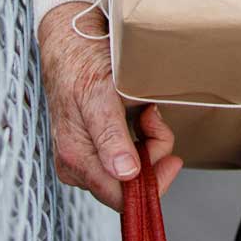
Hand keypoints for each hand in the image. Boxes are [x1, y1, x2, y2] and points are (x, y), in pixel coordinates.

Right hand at [37, 0, 182, 211]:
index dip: (152, 181)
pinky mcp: (92, 145)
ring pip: (132, 168)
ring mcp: (84, 155)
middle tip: (153, 119)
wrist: (68, 42)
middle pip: (129, 183)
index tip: (172, 157)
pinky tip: (138, 115)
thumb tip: (125, 174)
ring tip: (145, 112)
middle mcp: (77, 164)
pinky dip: (139, 135)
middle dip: (151, 154)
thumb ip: (110, 137)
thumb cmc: (81, 64)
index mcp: (76, 158)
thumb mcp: (99, 95)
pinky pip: (126, 153)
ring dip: (148, 141)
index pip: (121, 197)